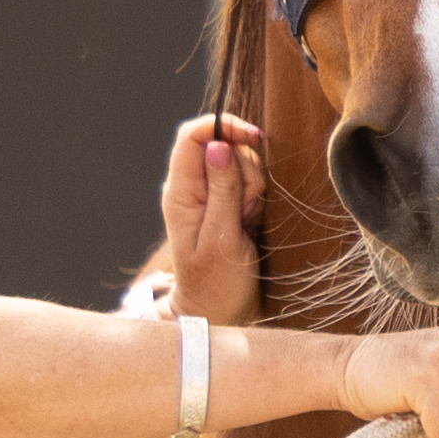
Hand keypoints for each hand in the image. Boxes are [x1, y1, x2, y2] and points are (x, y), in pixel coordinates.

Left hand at [148, 118, 266, 330]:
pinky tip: (251, 222)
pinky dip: (257, 198)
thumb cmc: (217, 282)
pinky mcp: (226, 203)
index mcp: (181, 192)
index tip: (253, 138)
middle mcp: (191, 187)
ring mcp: (209, 194)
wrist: (219, 311)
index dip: (223, 127)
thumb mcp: (222, 237)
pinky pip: (249, 183)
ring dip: (254, 187)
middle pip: (224, 147)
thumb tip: (217, 146)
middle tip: (245, 210)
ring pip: (241, 164)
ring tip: (247, 222)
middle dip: (246, 169)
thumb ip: (222, 189)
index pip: (193, 136)